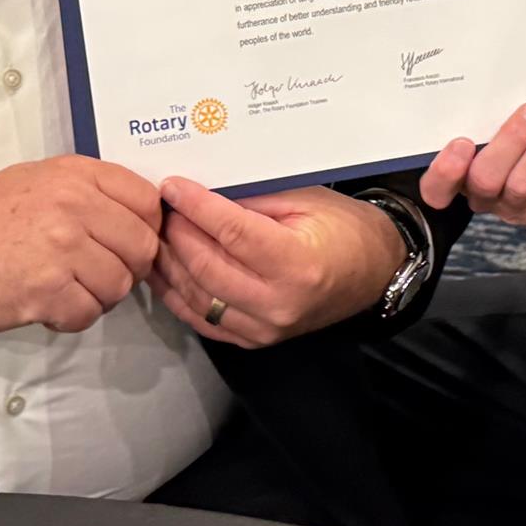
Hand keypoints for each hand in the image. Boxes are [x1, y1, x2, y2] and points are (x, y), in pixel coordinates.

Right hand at [0, 155, 161, 349]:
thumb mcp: (34, 181)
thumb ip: (85, 189)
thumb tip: (134, 210)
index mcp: (74, 175)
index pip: (147, 200)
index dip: (147, 227)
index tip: (130, 242)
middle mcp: (72, 205)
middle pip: (141, 246)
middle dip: (128, 268)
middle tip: (100, 275)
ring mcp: (60, 248)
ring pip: (119, 285)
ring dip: (100, 297)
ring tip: (69, 290)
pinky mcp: (45, 291)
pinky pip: (88, 313)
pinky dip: (72, 318)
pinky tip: (49, 307)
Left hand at [149, 180, 405, 348]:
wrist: (372, 273)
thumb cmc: (343, 228)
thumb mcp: (305, 199)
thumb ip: (253, 199)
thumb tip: (202, 189)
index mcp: (297, 264)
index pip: (232, 232)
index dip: (196, 206)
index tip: (172, 185)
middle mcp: (278, 303)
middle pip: (207, 266)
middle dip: (176, 232)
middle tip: (159, 205)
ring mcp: (264, 329)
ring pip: (197, 296)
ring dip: (169, 262)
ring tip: (154, 231)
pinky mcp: (253, 340)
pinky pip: (202, 319)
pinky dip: (176, 293)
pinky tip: (163, 268)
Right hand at [420, 102, 525, 228]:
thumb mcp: (501, 130)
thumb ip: (492, 118)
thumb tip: (502, 82)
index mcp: (463, 176)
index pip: (437, 190)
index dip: (444, 172)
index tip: (461, 142)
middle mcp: (486, 197)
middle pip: (485, 180)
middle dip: (508, 142)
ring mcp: (519, 208)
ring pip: (522, 183)